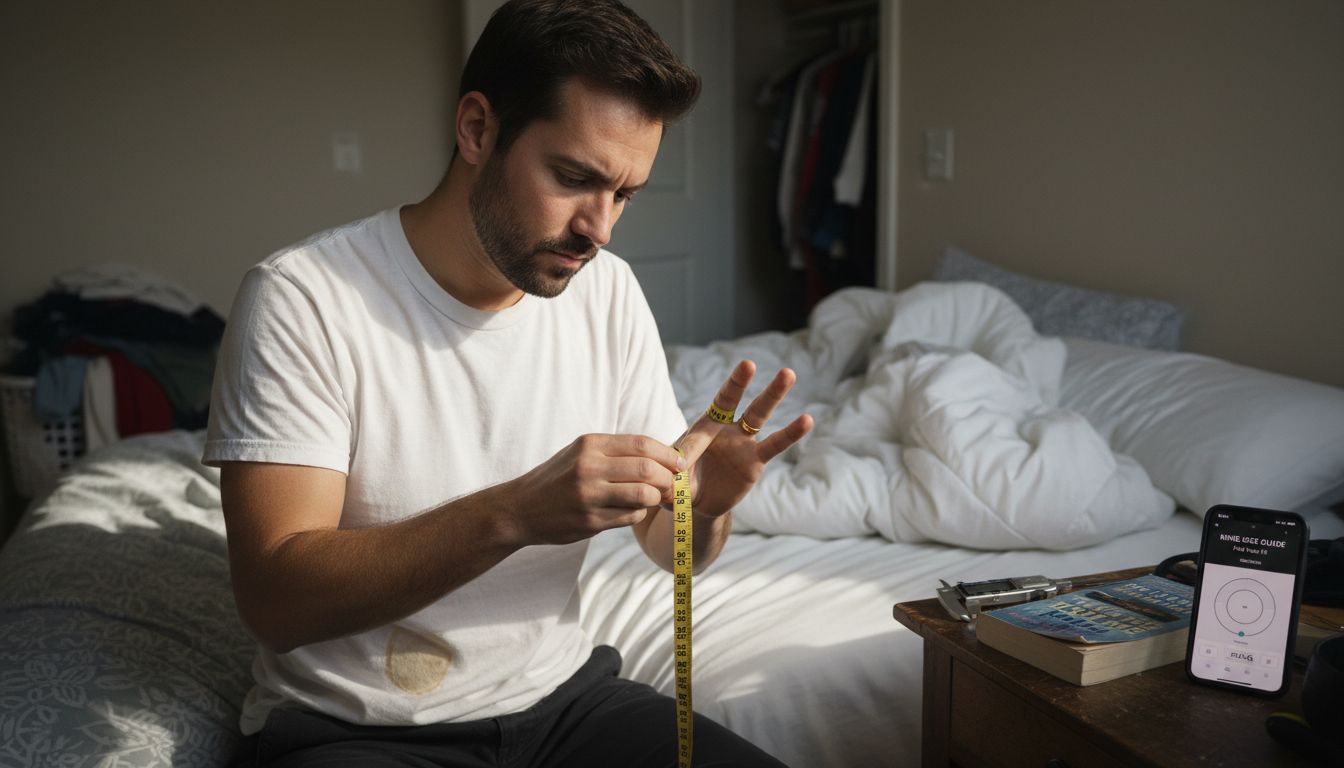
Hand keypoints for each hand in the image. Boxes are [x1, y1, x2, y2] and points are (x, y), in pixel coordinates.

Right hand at [504, 434, 682, 544]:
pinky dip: (639, 513)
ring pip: (643, 495)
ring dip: (657, 498)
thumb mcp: (581, 453)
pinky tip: (633, 510)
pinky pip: (630, 517)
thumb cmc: (558, 478)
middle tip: (674, 485)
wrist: (520, 508)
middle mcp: (589, 467)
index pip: (642, 444)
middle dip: (668, 479)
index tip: (681, 464)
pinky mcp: (589, 521)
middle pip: (647, 469)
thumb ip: (617, 453)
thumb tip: (663, 458)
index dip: (668, 455)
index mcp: (590, 444)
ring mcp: (589, 495)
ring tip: (656, 499)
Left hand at [675, 360, 812, 517]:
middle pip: (732, 400)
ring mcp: (742, 442)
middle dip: (738, 382)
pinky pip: (775, 444)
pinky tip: (807, 420)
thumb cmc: (680, 484)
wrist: (698, 502)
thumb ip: (673, 475)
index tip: (709, 420)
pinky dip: (791, 433)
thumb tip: (675, 469)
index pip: (704, 418)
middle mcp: (724, 428)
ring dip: (773, 394)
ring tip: (788, 373)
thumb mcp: (672, 479)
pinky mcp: (755, 461)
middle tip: (748, 363)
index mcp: (702, 427)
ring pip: (758, 414)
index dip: (701, 427)